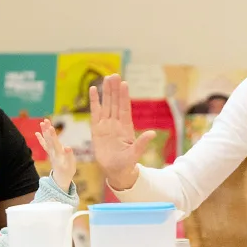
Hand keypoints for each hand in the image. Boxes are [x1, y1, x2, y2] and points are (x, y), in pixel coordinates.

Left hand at [36, 119, 76, 190]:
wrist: (61, 179)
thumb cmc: (68, 171)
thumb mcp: (71, 165)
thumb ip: (69, 156)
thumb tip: (68, 147)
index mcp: (59, 154)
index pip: (55, 142)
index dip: (52, 135)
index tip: (50, 127)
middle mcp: (53, 152)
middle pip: (49, 139)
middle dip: (47, 129)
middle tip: (45, 120)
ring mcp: (51, 152)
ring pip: (47, 140)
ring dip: (44, 131)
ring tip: (42, 122)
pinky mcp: (50, 153)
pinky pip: (44, 145)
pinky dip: (40, 139)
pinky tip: (37, 133)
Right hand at [89, 74, 155, 189]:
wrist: (116, 171)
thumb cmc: (127, 163)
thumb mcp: (135, 154)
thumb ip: (142, 143)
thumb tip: (152, 133)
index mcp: (126, 127)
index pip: (124, 108)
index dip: (124, 96)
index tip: (124, 83)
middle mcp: (116, 123)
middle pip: (115, 103)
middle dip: (115, 89)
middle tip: (114, 75)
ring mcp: (106, 125)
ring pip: (106, 105)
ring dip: (106, 92)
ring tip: (106, 78)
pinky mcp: (96, 129)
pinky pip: (94, 113)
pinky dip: (94, 101)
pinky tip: (93, 89)